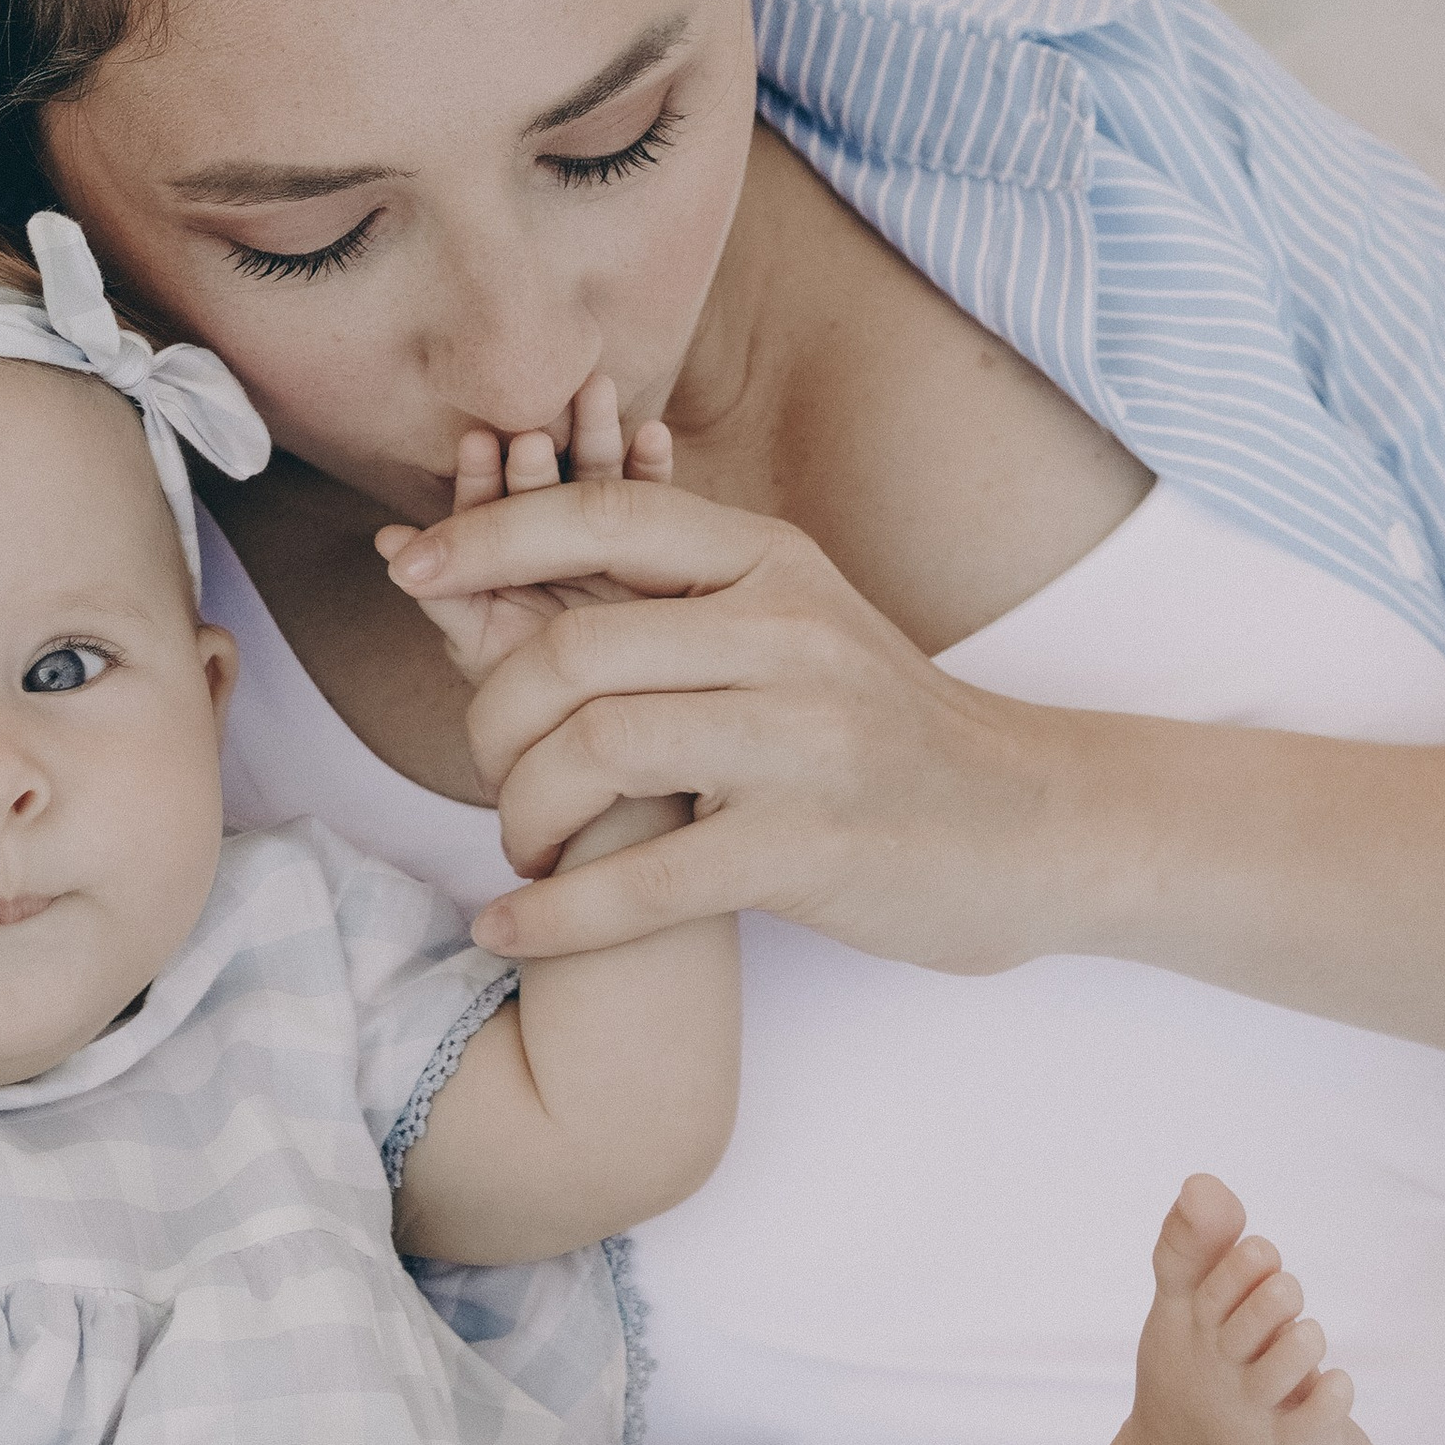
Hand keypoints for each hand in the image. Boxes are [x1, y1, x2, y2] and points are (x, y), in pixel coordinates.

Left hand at [375, 373, 674, 689]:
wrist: (609, 745)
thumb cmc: (536, 706)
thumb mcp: (486, 650)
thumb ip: (447, 598)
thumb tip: (390, 544)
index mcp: (506, 558)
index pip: (491, 508)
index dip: (483, 479)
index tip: (477, 446)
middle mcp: (555, 544)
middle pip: (548, 485)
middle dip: (543, 454)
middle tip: (537, 429)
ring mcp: (612, 547)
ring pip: (603, 481)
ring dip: (598, 437)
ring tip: (597, 394)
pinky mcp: (667, 554)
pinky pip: (663, 506)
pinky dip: (655, 468)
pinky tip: (655, 437)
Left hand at [378, 475, 1080, 967]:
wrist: (1035, 823)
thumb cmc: (881, 725)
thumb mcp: (794, 621)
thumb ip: (674, 592)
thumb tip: (502, 551)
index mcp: (774, 562)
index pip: (605, 517)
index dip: (490, 537)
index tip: (408, 567)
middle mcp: (790, 633)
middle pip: (575, 651)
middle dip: (492, 721)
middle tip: (490, 776)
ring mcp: (805, 741)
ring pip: (595, 754)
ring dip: (522, 816)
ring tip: (524, 851)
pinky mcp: (810, 848)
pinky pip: (642, 882)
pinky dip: (553, 916)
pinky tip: (508, 927)